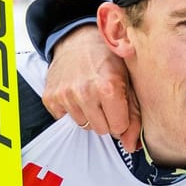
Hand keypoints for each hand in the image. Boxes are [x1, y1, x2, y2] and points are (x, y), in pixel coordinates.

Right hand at [44, 26, 139, 149]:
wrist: (78, 38)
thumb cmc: (108, 58)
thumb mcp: (129, 81)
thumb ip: (134, 115)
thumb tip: (132, 147)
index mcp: (108, 88)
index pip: (118, 128)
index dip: (121, 118)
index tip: (120, 105)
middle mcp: (84, 93)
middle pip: (101, 130)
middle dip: (107, 118)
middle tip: (106, 98)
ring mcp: (65, 95)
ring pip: (83, 125)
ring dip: (89, 114)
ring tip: (91, 93)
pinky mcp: (50, 97)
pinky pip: (65, 119)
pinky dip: (72, 110)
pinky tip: (76, 93)